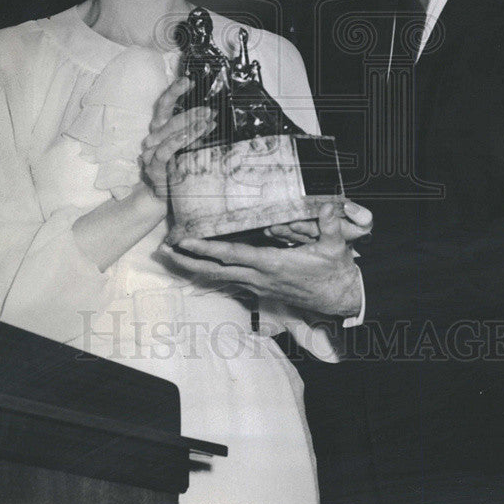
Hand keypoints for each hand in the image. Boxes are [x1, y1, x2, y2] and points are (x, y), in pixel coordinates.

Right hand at [140, 77, 215, 197]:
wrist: (165, 194)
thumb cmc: (179, 165)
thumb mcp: (190, 145)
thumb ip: (197, 129)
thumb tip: (215, 115)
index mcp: (161, 126)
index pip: (165, 103)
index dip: (174, 90)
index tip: (189, 80)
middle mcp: (154, 135)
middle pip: (164, 113)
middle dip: (189, 109)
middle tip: (210, 110)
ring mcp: (151, 150)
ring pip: (167, 131)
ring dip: (189, 126)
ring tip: (207, 123)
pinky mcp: (153, 166)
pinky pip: (164, 151)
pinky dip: (177, 142)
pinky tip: (189, 138)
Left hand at [158, 203, 362, 316]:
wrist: (340, 298)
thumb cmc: (335, 271)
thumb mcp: (336, 247)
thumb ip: (330, 226)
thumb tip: (327, 205)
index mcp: (272, 264)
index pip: (233, 255)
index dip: (208, 248)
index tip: (186, 240)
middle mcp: (259, 277)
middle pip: (216, 269)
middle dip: (188, 259)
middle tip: (163, 249)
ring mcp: (258, 285)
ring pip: (219, 276)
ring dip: (194, 266)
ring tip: (171, 255)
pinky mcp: (261, 288)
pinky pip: (229, 280)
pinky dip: (210, 272)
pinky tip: (198, 265)